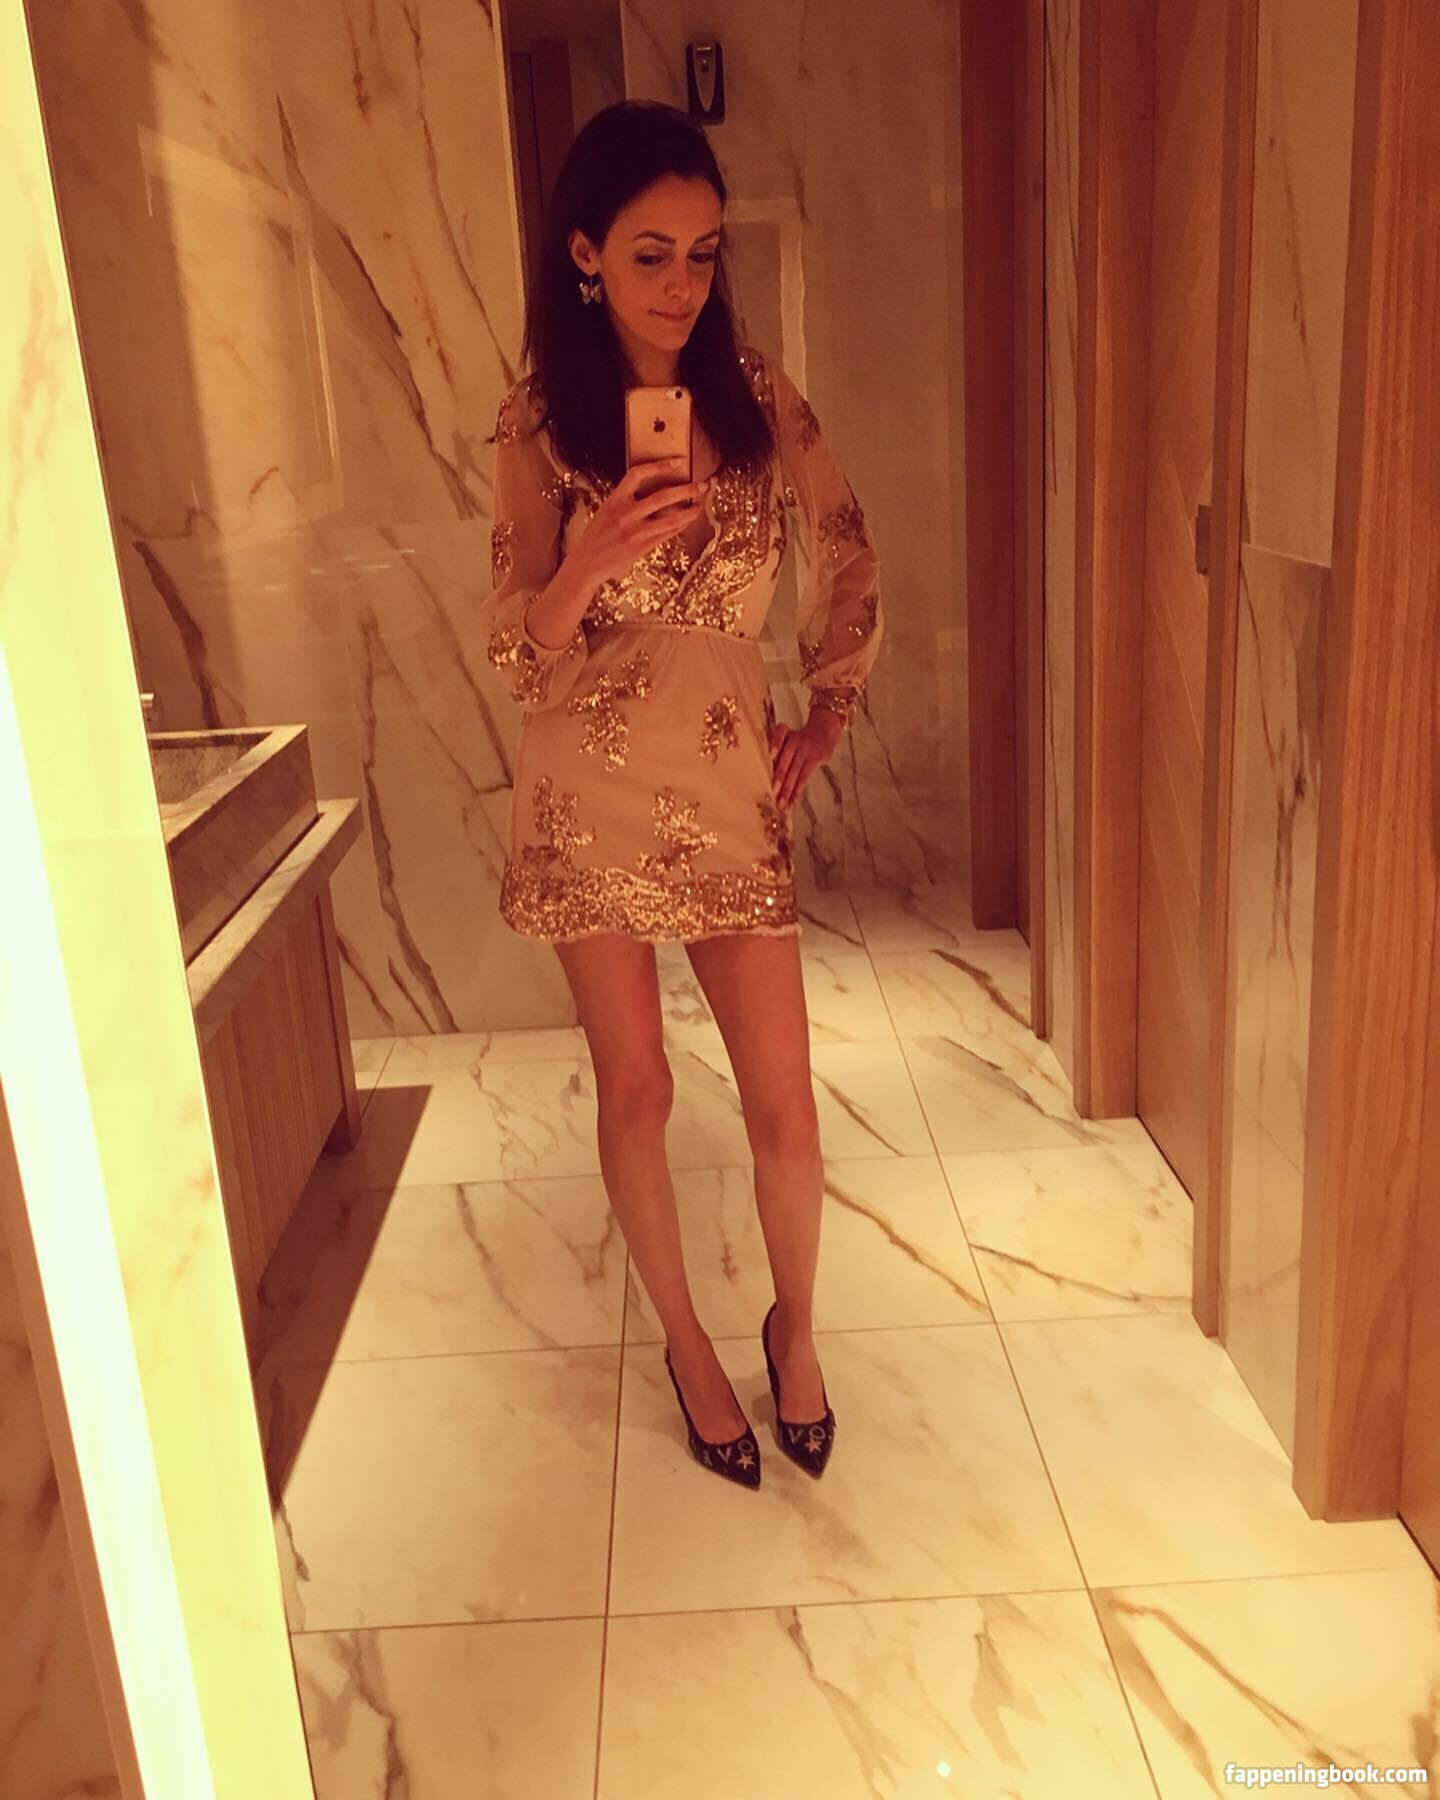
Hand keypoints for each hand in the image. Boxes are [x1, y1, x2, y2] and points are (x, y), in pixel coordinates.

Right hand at [572, 458, 708, 586]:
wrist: (586, 564)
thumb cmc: (597, 536)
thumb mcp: (607, 511)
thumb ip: (625, 501)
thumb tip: (651, 491)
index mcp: (615, 499)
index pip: (638, 474)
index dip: (660, 465)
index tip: (678, 461)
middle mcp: (625, 514)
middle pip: (663, 496)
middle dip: (687, 490)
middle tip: (702, 486)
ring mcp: (635, 532)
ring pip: (671, 518)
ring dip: (690, 511)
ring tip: (700, 505)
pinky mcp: (641, 547)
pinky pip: (667, 534)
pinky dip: (680, 526)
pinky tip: (688, 521)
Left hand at [769, 708, 844, 808]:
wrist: (824, 732)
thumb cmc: (799, 739)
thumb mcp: (788, 736)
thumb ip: (777, 749)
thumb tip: (765, 770)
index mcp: (786, 734)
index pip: (780, 735)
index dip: (776, 744)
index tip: (771, 755)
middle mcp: (796, 741)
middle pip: (786, 760)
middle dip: (779, 777)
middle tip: (773, 792)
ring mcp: (806, 751)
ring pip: (795, 772)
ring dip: (788, 789)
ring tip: (781, 803)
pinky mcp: (815, 759)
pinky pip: (804, 777)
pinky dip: (798, 791)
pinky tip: (793, 801)